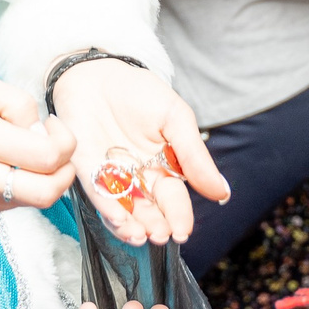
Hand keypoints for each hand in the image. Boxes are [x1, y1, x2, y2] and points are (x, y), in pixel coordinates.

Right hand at [0, 73, 77, 213]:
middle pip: (47, 194)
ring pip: (33, 202)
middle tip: (59, 149)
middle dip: (66, 172)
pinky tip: (9, 163)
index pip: (47, 158)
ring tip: (27, 151)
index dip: (65, 141)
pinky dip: (23, 185)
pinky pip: (12, 204)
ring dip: (44, 179)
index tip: (54, 125)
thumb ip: (18, 104)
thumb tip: (41, 131)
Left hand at [50, 59, 227, 243]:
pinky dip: (107, 209)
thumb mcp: (174, 118)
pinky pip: (97, 195)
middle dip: (155, 226)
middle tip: (160, 236)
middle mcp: (138, 180)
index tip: (183, 231)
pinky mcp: (85, 172)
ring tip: (139, 236)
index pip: (174, 200)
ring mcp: (111, 178)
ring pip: (123, 210)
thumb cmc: (140, 92)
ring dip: (131, 226)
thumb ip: (194, 156)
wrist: (97, 72)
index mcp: (164, 169)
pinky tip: (118, 220)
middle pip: (149, 211)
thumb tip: (222, 192)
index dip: (179, 217)